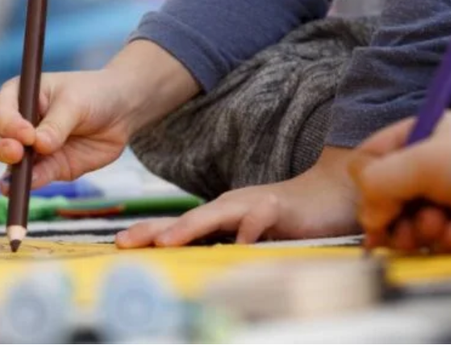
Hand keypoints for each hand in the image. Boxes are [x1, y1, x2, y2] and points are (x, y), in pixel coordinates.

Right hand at [0, 41, 199, 187]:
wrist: (121, 111)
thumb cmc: (94, 95)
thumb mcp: (75, 103)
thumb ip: (57, 125)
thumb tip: (39, 146)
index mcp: (20, 96)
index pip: (2, 111)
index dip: (9, 124)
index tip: (27, 135)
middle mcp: (20, 124)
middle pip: (1, 139)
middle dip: (5, 149)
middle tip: (17, 154)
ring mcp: (32, 149)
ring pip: (13, 164)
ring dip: (13, 173)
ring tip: (14, 182)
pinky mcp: (49, 168)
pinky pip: (35, 178)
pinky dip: (31, 183)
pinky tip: (29, 185)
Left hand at [116, 147, 361, 247]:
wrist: (330, 192)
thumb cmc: (285, 218)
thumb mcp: (246, 233)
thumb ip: (221, 243)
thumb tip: (186, 259)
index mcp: (219, 214)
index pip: (177, 225)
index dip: (148, 233)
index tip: (119, 244)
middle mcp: (230, 206)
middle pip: (186, 217)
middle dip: (154, 230)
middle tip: (125, 242)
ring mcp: (254, 203)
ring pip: (216, 214)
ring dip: (189, 227)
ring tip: (166, 241)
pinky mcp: (280, 207)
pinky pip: (262, 217)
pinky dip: (251, 229)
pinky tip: (241, 242)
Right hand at [349, 112, 450, 254]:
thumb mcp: (418, 163)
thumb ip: (377, 183)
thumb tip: (368, 217)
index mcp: (429, 134)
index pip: (376, 156)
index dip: (369, 182)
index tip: (374, 203)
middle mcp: (441, 163)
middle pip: (392, 196)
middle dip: (398, 215)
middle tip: (408, 225)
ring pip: (414, 222)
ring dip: (423, 230)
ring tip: (442, 226)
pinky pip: (441, 239)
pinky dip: (447, 241)